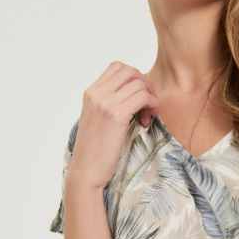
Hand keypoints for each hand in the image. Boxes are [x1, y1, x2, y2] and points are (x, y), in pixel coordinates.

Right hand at [68, 62, 158, 189]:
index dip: (134, 78)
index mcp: (90, 92)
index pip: (117, 67)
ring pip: (139, 82)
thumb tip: (134, 93)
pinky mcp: (116, 115)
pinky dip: (152, 105)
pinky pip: (143, 96)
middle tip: (148, 105)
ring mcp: (104, 103)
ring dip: (150, 97)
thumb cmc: (96, 150)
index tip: (138, 98)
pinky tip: (147, 119)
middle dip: (145, 84)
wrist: (86, 171)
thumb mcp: (98, 119)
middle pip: (130, 70)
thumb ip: (110, 103)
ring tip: (147, 116)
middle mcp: (96, 93)